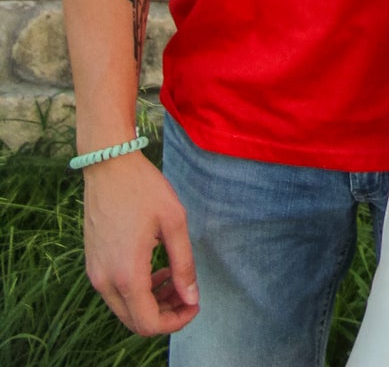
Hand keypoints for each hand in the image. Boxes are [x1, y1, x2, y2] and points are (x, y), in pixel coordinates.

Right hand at [83, 151, 197, 335]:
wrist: (109, 166)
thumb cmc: (144, 189)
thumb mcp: (174, 221)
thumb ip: (184, 264)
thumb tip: (192, 298)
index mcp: (127, 274)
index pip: (149, 323)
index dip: (176, 322)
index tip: (195, 303)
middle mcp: (105, 281)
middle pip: (136, 321)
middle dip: (166, 314)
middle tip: (188, 293)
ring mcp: (96, 274)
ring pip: (125, 309)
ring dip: (152, 303)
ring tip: (175, 279)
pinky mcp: (93, 264)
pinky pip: (116, 293)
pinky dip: (138, 291)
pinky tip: (157, 270)